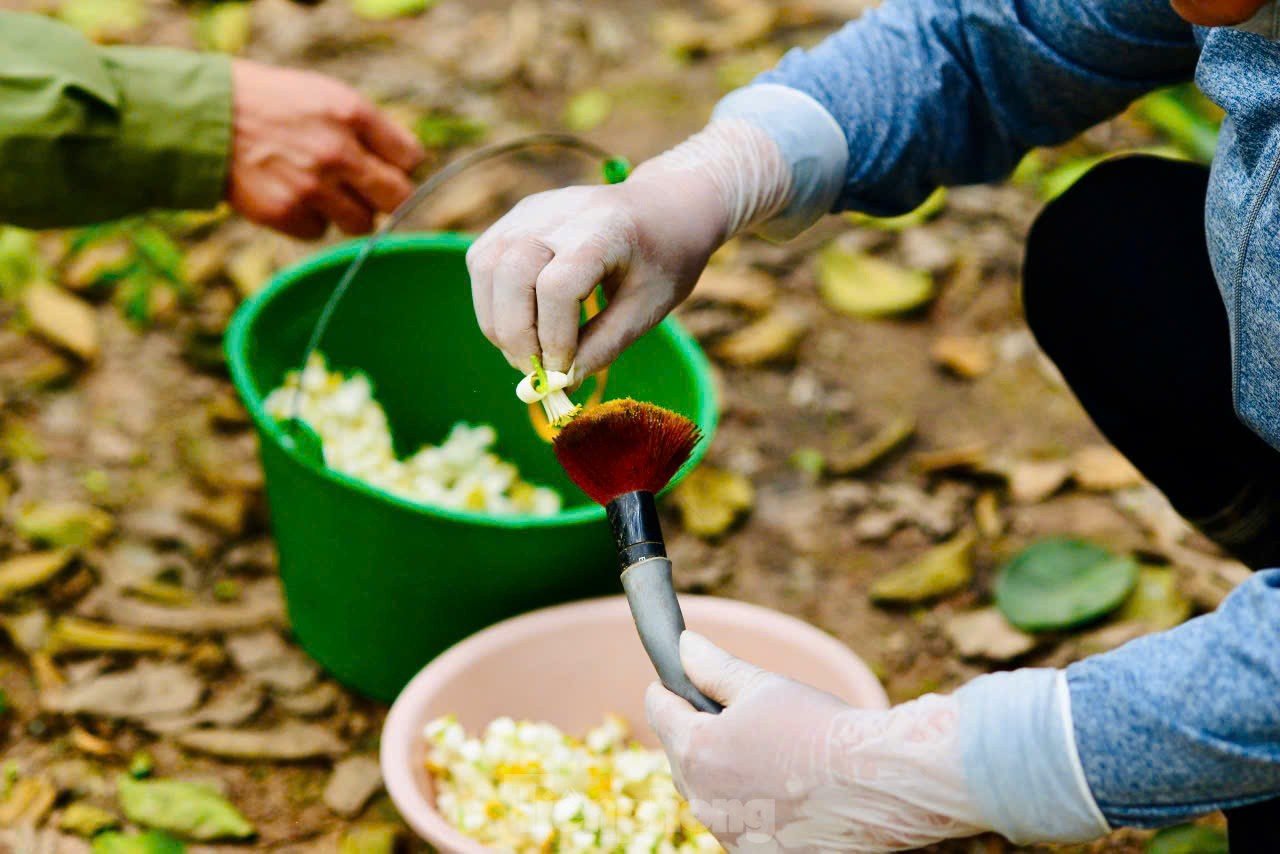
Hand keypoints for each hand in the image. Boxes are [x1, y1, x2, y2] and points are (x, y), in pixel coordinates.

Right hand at [226, 59, 424, 238]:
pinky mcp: (286, 212)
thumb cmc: (272, 105)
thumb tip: (408, 166)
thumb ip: (367, 128)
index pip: (410, 158)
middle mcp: (337, 151)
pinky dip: (310, 220)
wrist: (204, 117)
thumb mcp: (323, 95)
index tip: (386, 166)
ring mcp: (312, 186)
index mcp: (351, 113)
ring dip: (348, 212)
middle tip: (367, 190)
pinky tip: (290, 195)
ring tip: (321, 189)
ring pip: (362, 223)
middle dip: (387, 197)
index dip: (400, 165)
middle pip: (398, 197)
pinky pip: (319, 232)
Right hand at [466, 120, 791, 376]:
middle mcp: (559, 212)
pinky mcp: (516, 216)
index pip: (557, 286)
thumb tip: (561, 381)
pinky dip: (492, 301)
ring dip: (496, 320)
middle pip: (510, 272)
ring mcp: (531, 210)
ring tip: (525, 352)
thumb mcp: (648, 308)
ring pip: (486, 265)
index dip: (554, 336)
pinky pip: (484, 260)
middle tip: (536, 371)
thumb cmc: (664, 259)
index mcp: (603, 230)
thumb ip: (604, 344)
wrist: (664, 206)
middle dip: (516, 334)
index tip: (565, 369)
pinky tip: (520, 324)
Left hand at [645, 632, 986, 852]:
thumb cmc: (819, 729)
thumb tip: (683, 647)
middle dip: (696, 730)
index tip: (677, 679)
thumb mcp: (763, 687)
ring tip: (765, 749)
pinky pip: (736, 821)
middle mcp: (703, 799)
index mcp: (697, 751)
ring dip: (721, 768)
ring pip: (707, 791)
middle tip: (730, 711)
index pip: (660, 710)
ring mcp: (729, 833)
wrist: (877, 784)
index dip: (669, 688)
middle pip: (681, 754)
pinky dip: (746, 801)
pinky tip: (780, 784)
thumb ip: (714, 669)